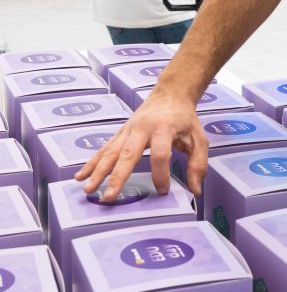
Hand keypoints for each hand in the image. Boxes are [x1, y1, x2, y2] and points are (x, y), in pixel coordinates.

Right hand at [74, 90, 208, 199]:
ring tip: (88, 190)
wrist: (170, 94)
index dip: (160, 174)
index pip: (160, 154)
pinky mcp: (120, 132)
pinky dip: (92, 162)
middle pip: (128, 154)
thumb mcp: (199, 138)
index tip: (163, 191)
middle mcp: (142, 128)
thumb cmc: (185, 119)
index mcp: (164, 128)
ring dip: (98, 171)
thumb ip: (198, 164)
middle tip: (108, 197)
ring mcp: (128, 130)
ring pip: (111, 152)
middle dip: (117, 177)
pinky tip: (80, 176)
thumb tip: (195, 190)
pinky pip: (105, 148)